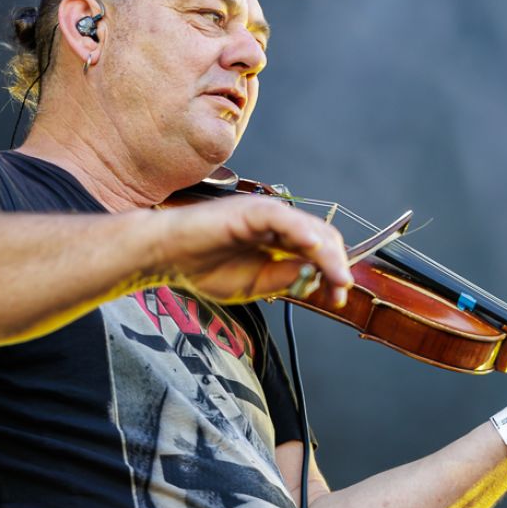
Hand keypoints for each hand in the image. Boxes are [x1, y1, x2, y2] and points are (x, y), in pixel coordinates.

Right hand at [152, 196, 351, 306]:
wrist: (167, 256)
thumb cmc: (202, 268)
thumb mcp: (254, 285)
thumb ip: (284, 280)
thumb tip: (316, 278)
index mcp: (277, 241)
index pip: (318, 250)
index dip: (333, 271)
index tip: (338, 296)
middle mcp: (276, 225)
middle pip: (322, 236)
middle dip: (336, 265)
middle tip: (340, 291)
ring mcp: (264, 215)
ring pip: (309, 228)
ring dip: (328, 254)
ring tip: (336, 278)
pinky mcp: (249, 210)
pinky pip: (283, 218)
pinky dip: (301, 232)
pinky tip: (312, 250)